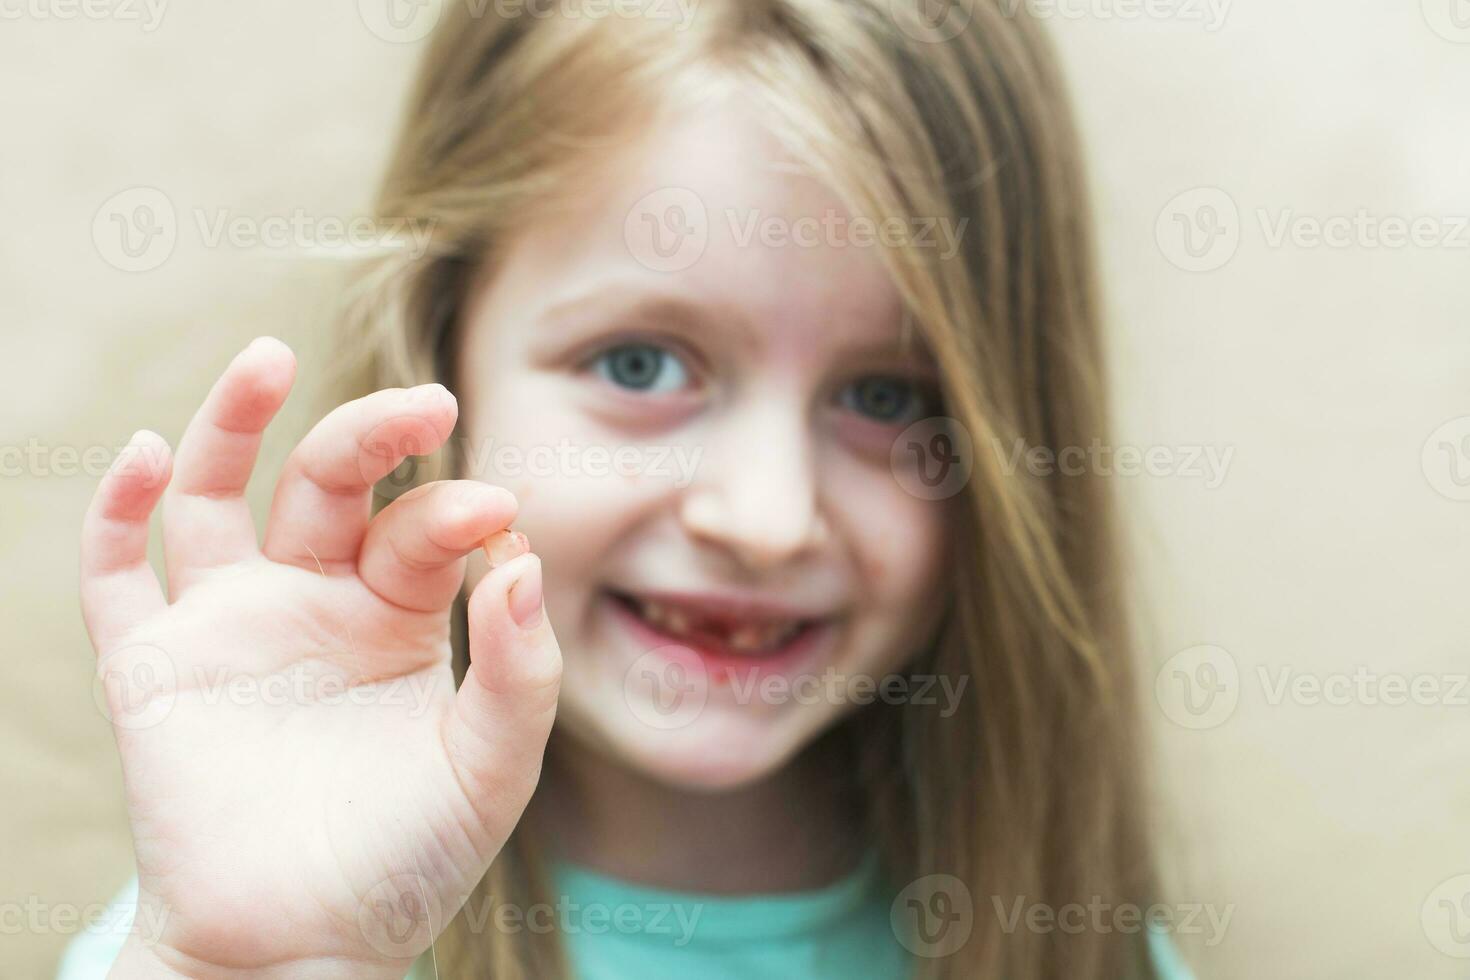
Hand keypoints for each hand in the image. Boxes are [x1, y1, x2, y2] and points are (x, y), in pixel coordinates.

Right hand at [79, 337, 560, 977]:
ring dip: (234, 422)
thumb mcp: (491, 769)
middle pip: (328, 485)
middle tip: (431, 403)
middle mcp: (311, 601)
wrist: (301, 949)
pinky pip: (117, 573)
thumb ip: (520, 673)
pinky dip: (118, 510)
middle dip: (373, 436)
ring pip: (215, 496)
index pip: (421, 530)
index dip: (457, 513)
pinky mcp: (152, 666)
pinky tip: (143, 450)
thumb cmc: (406, 860)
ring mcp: (228, 624)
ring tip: (269, 356)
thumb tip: (521, 564)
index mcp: (397, 616)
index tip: (502, 516)